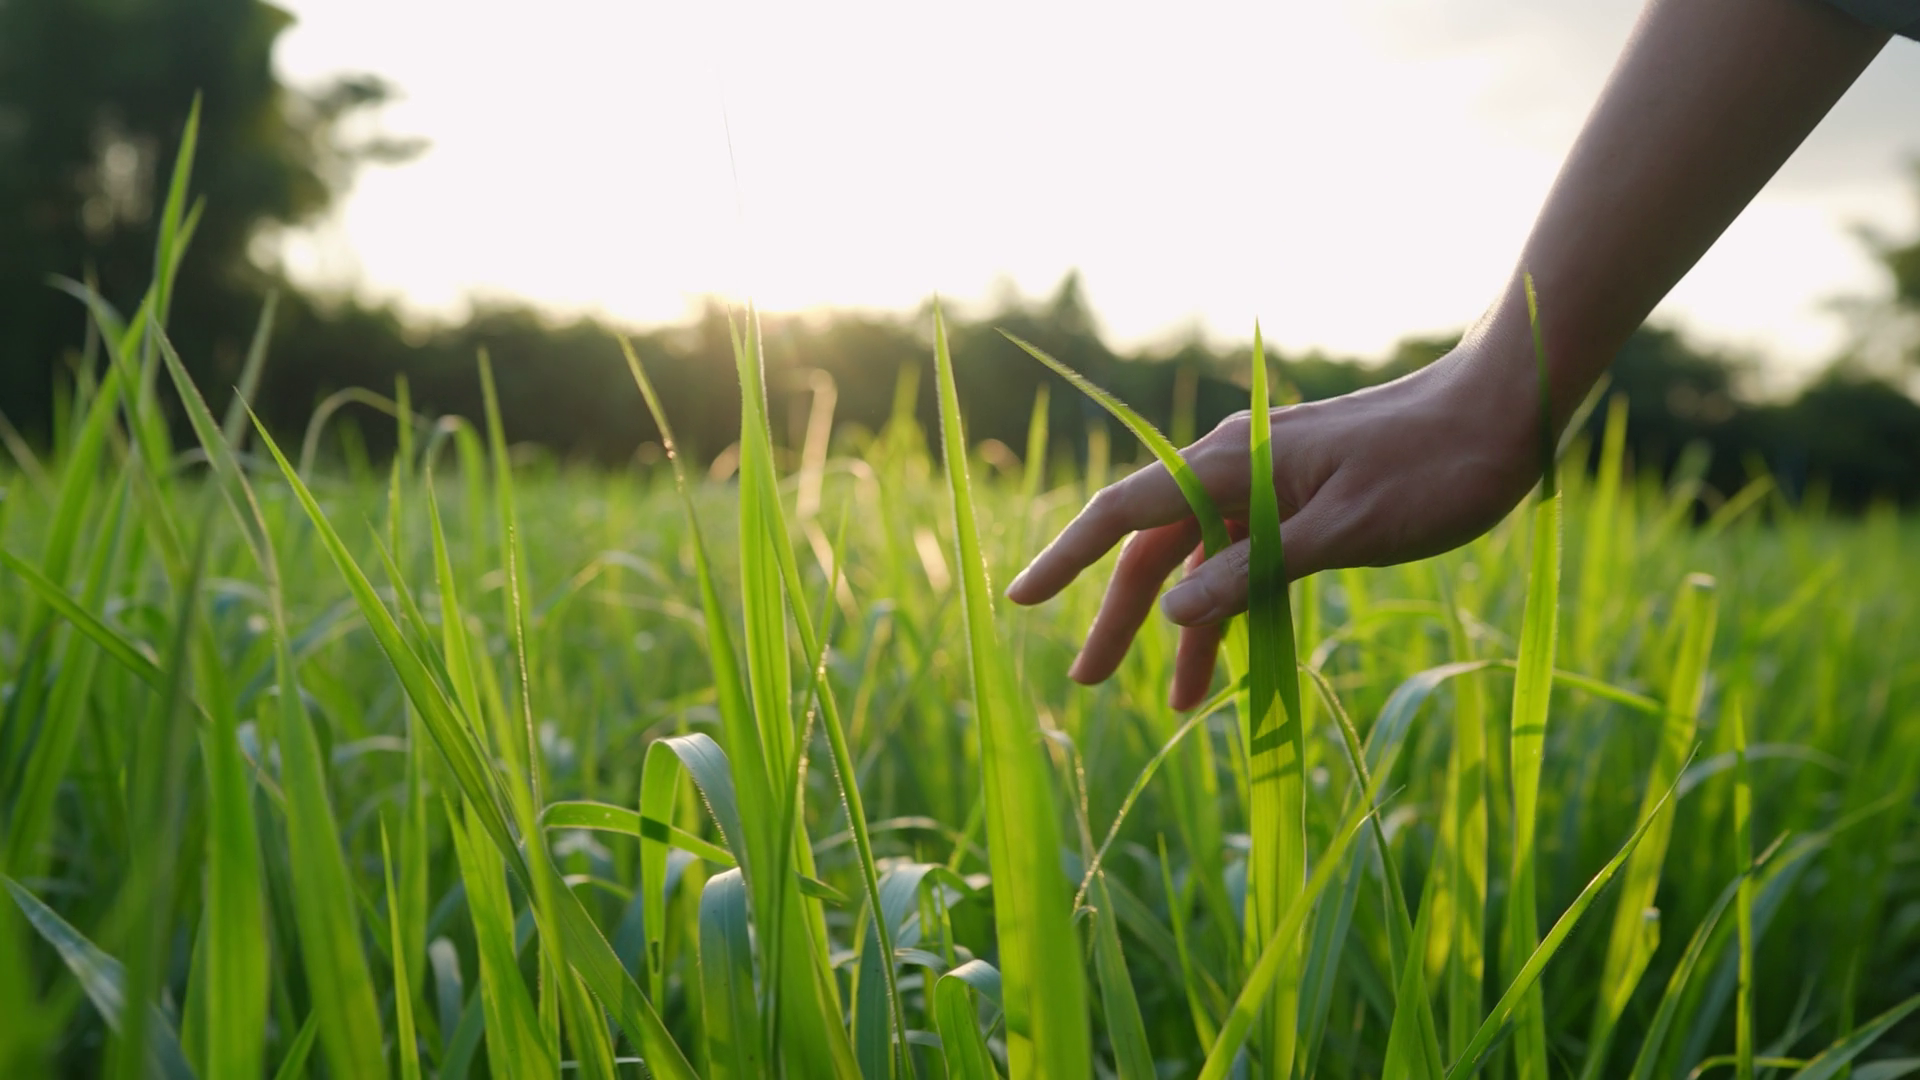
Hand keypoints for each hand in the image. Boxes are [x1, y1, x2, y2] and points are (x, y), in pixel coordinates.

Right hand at [1004, 332, 1543, 709]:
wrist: (1508, 409)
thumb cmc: (1434, 467)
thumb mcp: (1345, 532)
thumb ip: (1255, 572)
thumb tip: (1174, 615)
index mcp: (1235, 465)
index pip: (1123, 511)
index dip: (1067, 558)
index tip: (1021, 600)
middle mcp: (1239, 466)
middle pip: (1156, 546)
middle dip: (1120, 616)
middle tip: (1086, 682)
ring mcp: (1274, 480)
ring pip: (1205, 558)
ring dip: (1190, 625)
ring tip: (1180, 704)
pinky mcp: (1308, 495)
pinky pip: (1249, 554)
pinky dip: (1238, 602)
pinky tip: (1241, 652)